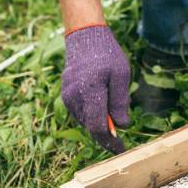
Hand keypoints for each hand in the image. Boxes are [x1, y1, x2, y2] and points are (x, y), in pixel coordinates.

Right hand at [61, 25, 130, 153]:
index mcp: (90, 91)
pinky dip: (92, 114)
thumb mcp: (121, 75)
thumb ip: (121, 101)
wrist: (84, 37)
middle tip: (121, 139)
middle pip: (90, 127)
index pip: (97, 127)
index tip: (121, 150)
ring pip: (85, 121)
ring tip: (112, 110)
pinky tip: (101, 103)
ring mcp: (67, 96)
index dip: (110, 142)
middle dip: (106, 134)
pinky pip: (80, 113)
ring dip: (99, 123)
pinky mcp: (65, 95)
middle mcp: (74, 96)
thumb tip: (122, 126)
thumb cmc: (107, 54)